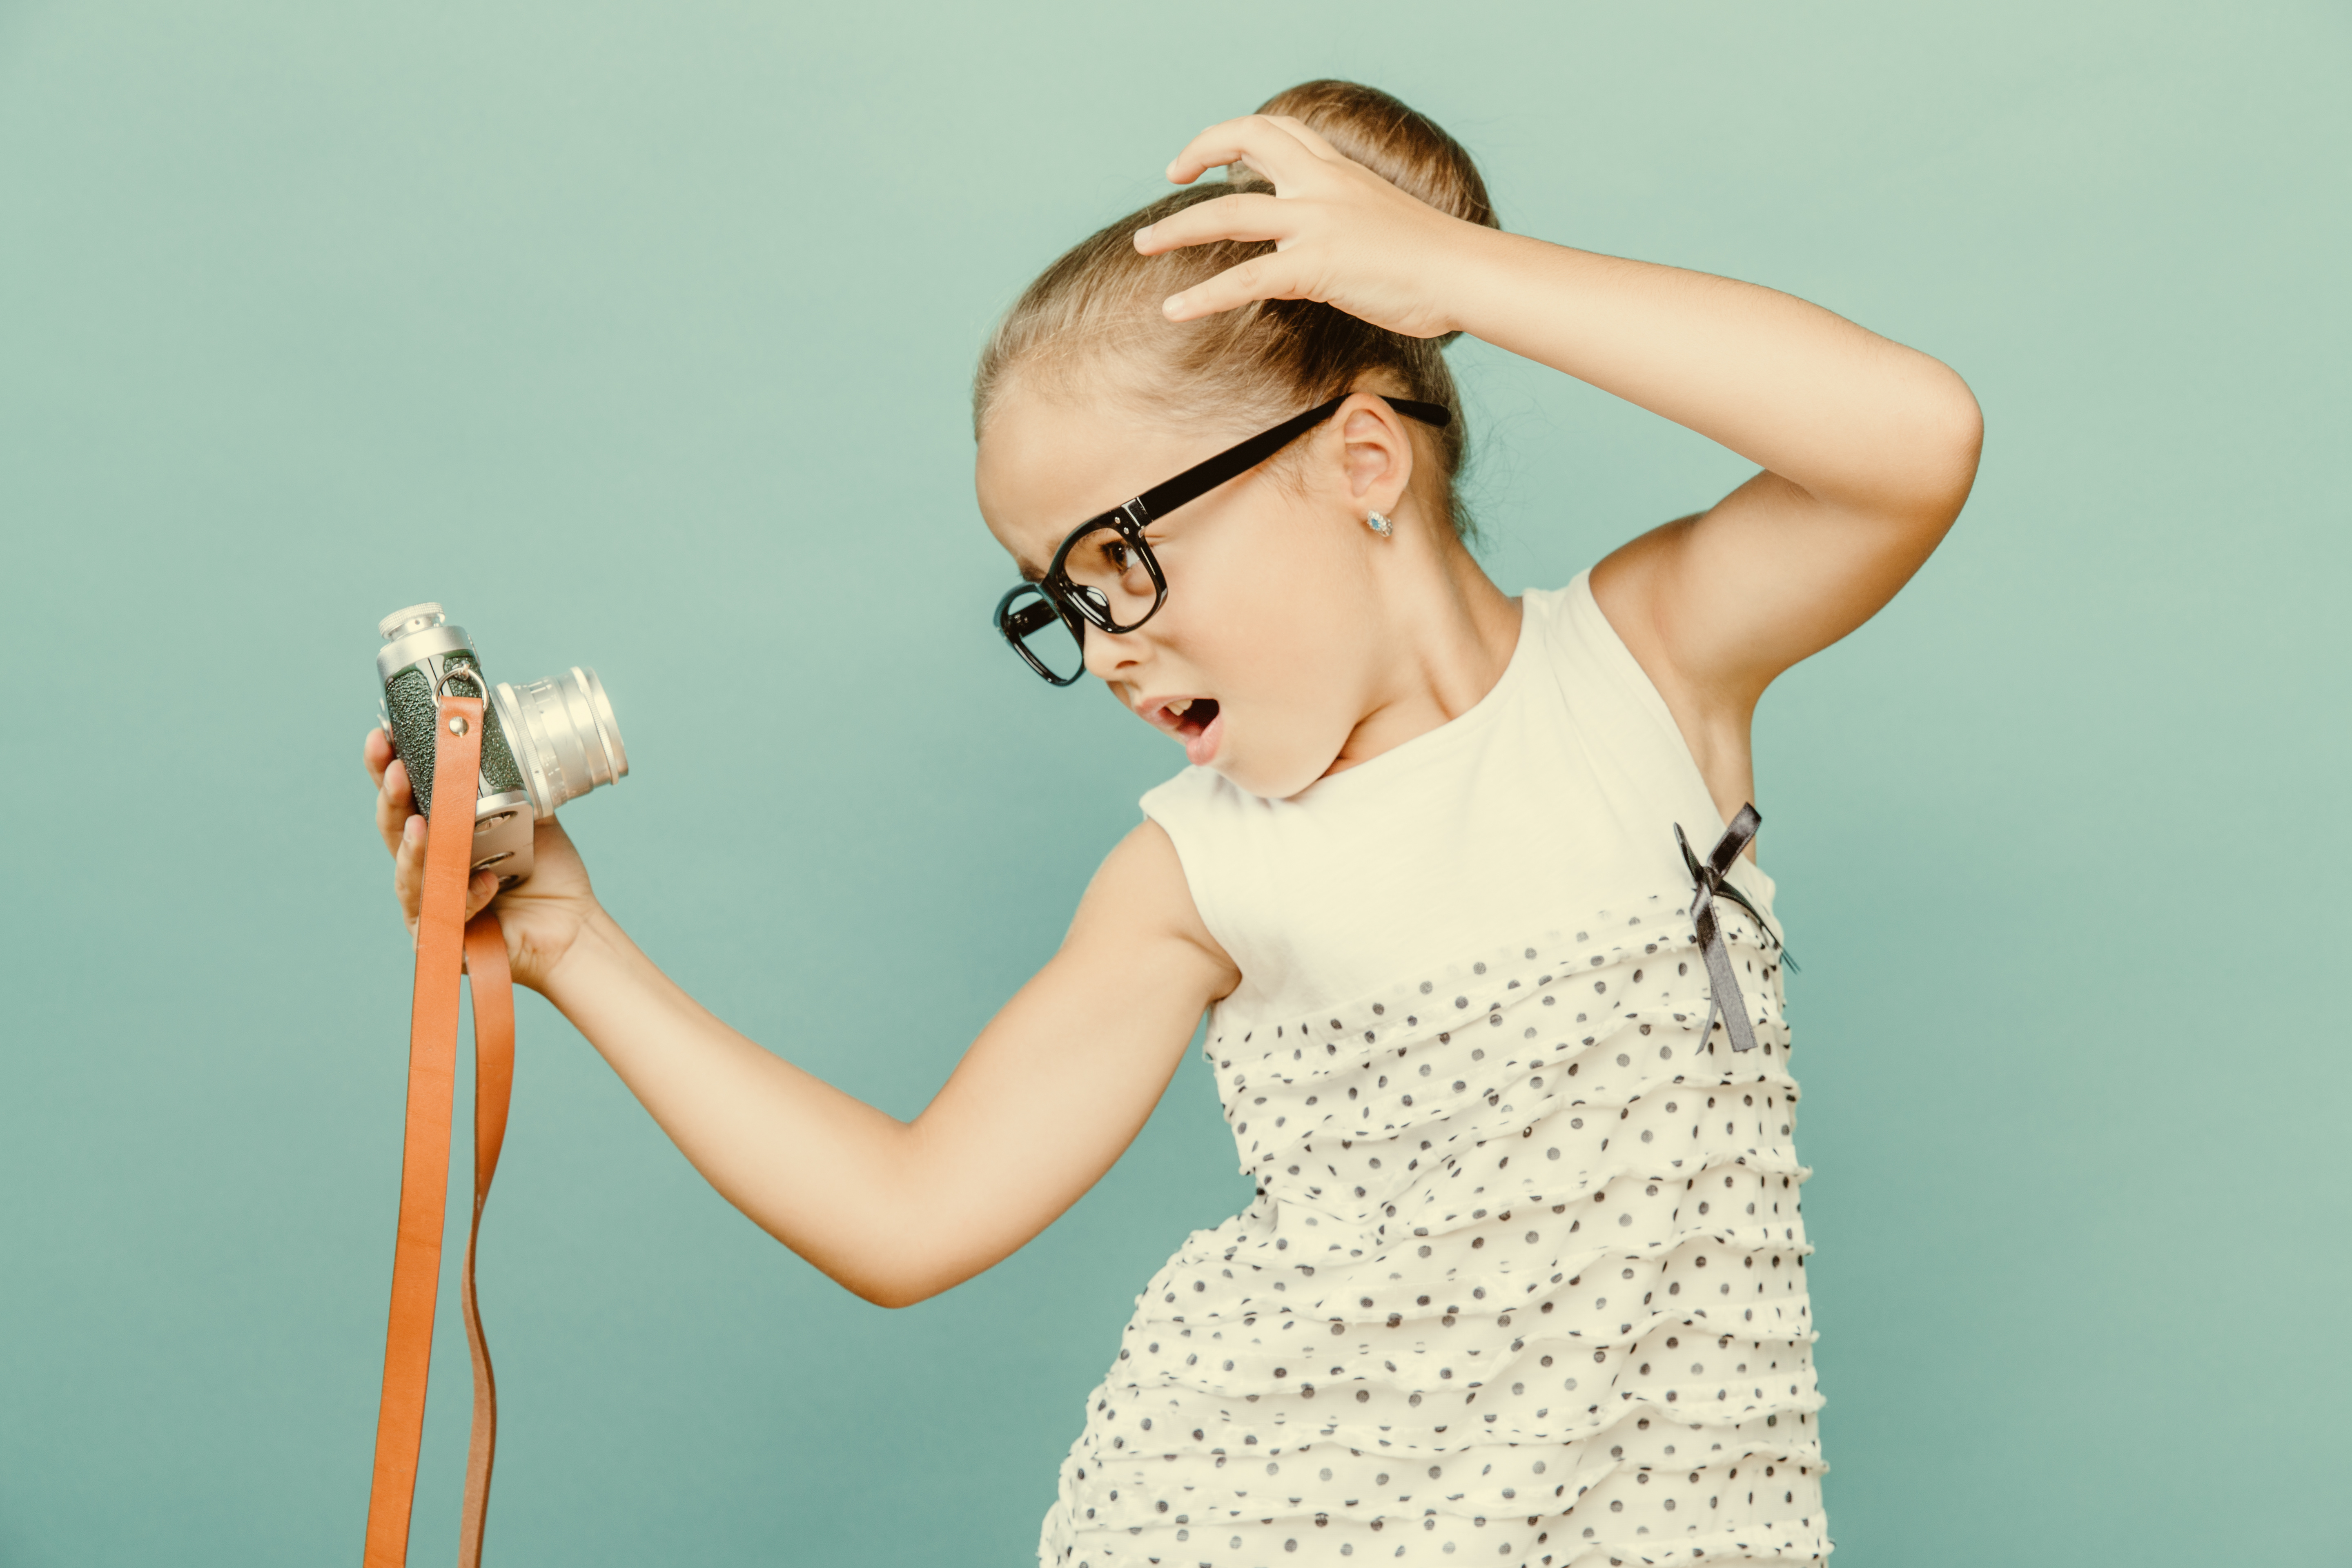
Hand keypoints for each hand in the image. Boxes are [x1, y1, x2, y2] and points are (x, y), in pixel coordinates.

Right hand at [364, 727, 599, 992]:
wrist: (571, 924)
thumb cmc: (543, 871)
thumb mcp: (528, 816)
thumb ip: (509, 784)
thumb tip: (499, 738)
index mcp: (438, 830)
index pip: (403, 796)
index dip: (386, 767)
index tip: (382, 736)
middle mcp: (424, 865)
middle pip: (393, 830)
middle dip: (391, 800)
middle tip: (395, 772)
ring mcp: (429, 902)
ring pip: (410, 875)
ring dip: (414, 850)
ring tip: (420, 827)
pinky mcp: (444, 938)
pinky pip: (448, 914)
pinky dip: (468, 895)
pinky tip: (487, 884)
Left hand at [1133, 114, 1490, 338]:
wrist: (1465, 273)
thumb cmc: (1432, 258)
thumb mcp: (1380, 218)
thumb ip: (1342, 217)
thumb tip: (1319, 242)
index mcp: (1339, 170)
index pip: (1277, 128)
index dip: (1234, 134)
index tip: (1206, 156)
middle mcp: (1323, 185)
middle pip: (1247, 143)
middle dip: (1198, 153)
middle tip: (1169, 175)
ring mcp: (1318, 223)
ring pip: (1228, 212)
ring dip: (1176, 227)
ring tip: (1141, 245)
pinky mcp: (1316, 267)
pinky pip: (1245, 278)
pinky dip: (1204, 296)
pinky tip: (1174, 311)